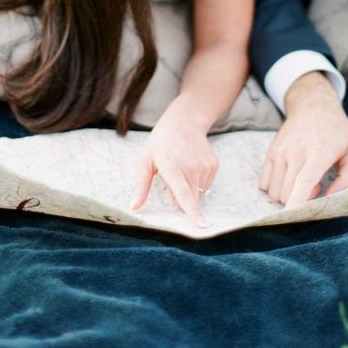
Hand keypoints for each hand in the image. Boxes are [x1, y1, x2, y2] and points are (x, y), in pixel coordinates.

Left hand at [130, 100, 217, 225]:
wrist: (185, 121)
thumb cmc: (161, 142)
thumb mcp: (146, 160)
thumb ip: (141, 186)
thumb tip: (133, 207)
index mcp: (172, 167)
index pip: (183, 194)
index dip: (192, 212)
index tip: (200, 226)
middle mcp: (191, 167)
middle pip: (191, 198)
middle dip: (181, 200)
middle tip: (172, 177)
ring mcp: (204, 166)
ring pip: (197, 192)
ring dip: (188, 187)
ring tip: (181, 166)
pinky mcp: (213, 165)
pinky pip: (205, 184)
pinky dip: (197, 180)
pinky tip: (191, 164)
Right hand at [260, 72, 347, 207]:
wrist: (312, 104)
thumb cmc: (337, 131)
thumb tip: (331, 201)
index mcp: (320, 152)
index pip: (304, 182)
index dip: (297, 202)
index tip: (293, 218)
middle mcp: (296, 151)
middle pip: (288, 193)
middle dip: (300, 201)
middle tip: (316, 186)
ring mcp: (280, 151)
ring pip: (275, 191)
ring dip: (288, 195)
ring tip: (303, 181)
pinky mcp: (271, 152)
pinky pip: (265, 183)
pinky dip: (276, 188)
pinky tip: (290, 178)